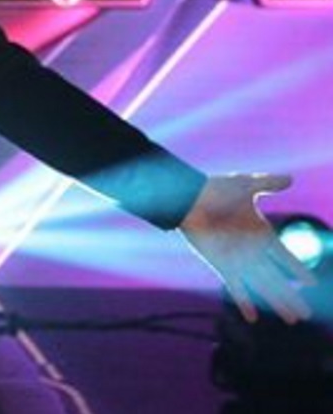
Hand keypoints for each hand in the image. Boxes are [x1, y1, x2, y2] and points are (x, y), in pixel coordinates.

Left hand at [179, 173, 315, 323]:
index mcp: (261, 233)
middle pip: (278, 279)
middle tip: (306, 314)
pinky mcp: (221, 266)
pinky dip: (243, 302)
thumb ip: (268, 184)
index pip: (285, 257)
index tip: (311, 283)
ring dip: (277, 303)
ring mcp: (237, 260)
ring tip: (293, 320)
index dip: (298, 269)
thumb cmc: (215, 190)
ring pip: (263, 287)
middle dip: (292, 296)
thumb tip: (290, 179)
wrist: (188, 200)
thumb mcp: (245, 185)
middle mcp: (252, 251)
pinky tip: (252, 317)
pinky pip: (235, 288)